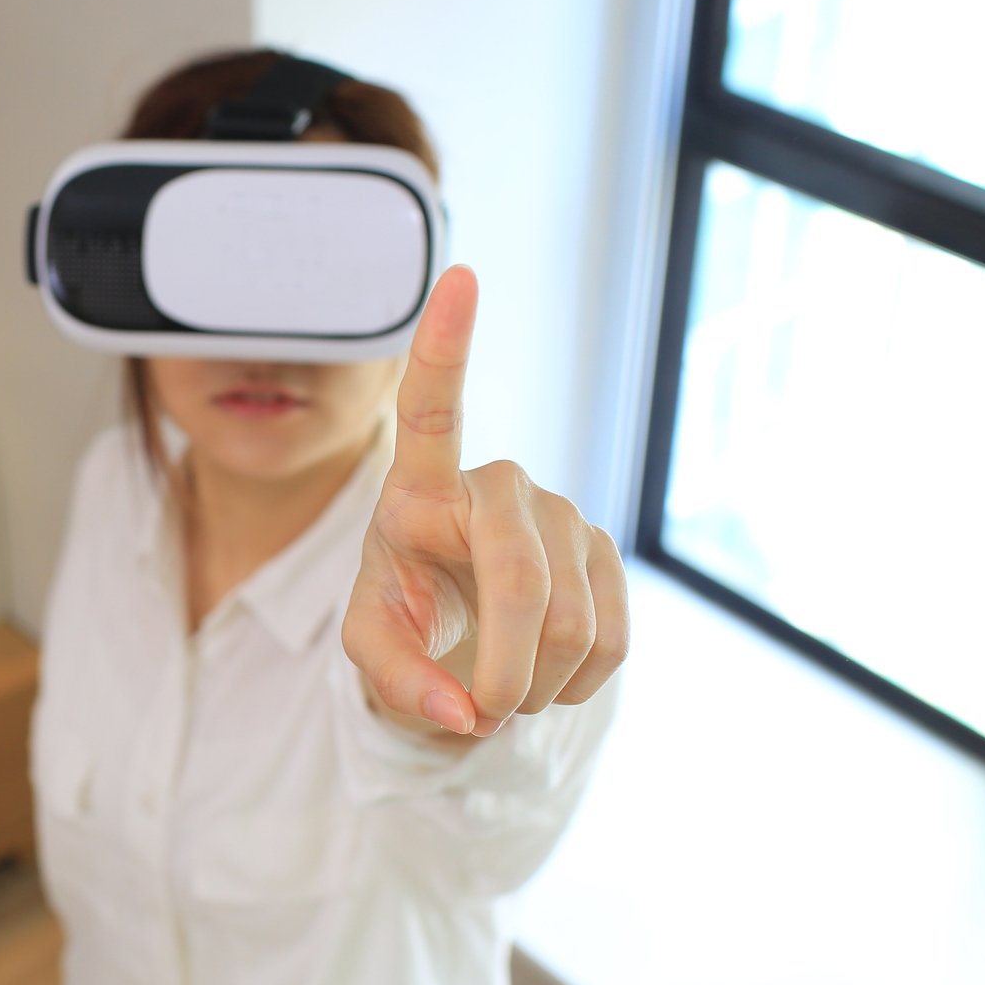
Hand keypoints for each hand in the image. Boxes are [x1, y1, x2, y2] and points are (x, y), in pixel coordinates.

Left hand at [341, 265, 628, 735]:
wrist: (460, 638)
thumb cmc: (405, 619)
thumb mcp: (373, 647)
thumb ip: (395, 680)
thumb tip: (459, 710)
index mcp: (418, 484)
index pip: (431, 407)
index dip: (447, 344)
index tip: (459, 273)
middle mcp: (498, 482)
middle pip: (522, 583)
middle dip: (506, 669)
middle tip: (482, 710)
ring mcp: (562, 512)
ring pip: (572, 625)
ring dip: (536, 686)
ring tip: (503, 685)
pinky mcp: (607, 554)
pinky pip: (611, 640)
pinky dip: (575, 684)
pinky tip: (546, 673)